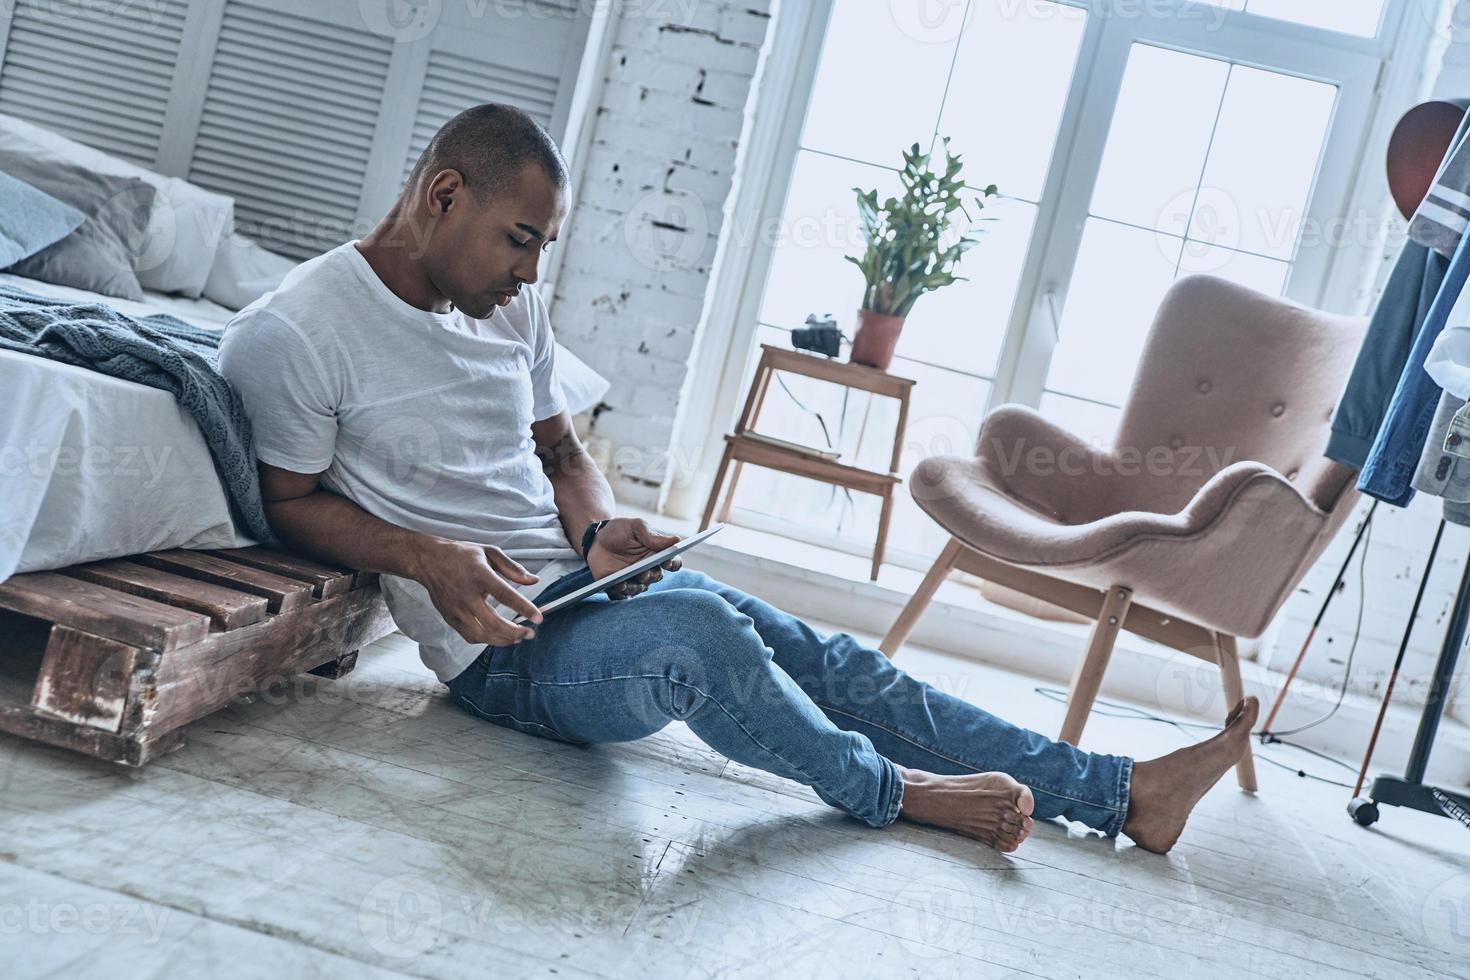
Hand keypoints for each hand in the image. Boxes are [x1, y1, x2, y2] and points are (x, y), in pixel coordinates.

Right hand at [411, 537, 542, 644]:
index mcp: (479, 575)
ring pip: (481, 634)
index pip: (505, 595)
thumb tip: (534, 581)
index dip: (524, 608)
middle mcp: (466, 594)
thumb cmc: (461, 555)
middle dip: (515, 632)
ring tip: (517, 638)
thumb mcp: (489, 552)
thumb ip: (512, 568)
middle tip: (530, 633)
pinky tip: (498, 637)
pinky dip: (486, 640)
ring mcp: (456, 608)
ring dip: (502, 640)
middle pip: (493, 622)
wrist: (428, 560)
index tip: (539, 618)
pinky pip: (469, 636)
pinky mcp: (449, 617)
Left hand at [586, 517, 681, 598]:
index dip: (673, 563)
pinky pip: (624, 593)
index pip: (672, 562)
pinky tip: (620, 584)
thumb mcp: (636, 526)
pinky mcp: (619, 585)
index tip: (668, 561)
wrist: (596, 538)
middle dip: (652, 574)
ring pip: (642, 587)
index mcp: (656, 553)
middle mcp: (648, 568)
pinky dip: (623, 591)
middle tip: (645, 571)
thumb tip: (676, 540)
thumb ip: (653, 535)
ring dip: (638, 585)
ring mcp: (634, 578)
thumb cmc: (619, 530)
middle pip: (657, 576)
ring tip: (631, 580)